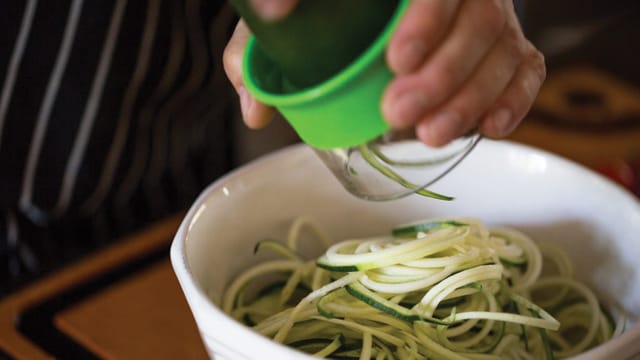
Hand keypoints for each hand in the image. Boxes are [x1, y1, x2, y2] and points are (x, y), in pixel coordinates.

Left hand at [223, 0, 545, 145]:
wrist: (382, 4)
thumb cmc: (336, 8)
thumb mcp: (301, 14)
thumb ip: (263, 47)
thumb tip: (255, 107)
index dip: (426, 19)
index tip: (396, 60)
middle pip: (476, 20)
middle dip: (442, 73)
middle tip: (397, 113)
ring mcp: (489, 14)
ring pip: (503, 49)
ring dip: (471, 96)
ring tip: (430, 133)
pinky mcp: (506, 45)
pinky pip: (526, 68)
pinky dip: (514, 99)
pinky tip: (489, 127)